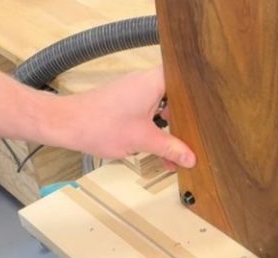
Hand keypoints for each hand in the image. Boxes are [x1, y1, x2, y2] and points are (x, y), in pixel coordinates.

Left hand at [50, 67, 194, 170]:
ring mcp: (135, 90)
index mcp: (154, 81)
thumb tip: (189, 158)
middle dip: (185, 120)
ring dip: (169, 127)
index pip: (187, 79)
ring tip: (177, 150)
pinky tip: (159, 148)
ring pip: (163, 106)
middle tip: (197, 137)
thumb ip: (170, 149)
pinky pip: (149, 111)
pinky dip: (155, 127)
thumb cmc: (99, 124)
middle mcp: (145, 80)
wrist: (66, 125)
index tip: (211, 112)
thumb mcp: (143, 140)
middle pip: (177, 97)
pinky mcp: (126, 100)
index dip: (200, 96)